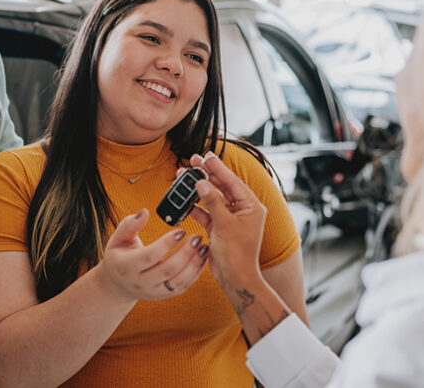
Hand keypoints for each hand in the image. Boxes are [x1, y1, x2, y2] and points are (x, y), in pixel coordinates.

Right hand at [97, 208, 208, 300]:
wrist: (117, 284)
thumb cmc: (118, 255)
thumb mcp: (118, 238)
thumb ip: (130, 224)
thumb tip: (145, 212)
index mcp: (125, 266)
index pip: (150, 255)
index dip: (167, 243)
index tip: (181, 231)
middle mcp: (139, 281)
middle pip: (167, 270)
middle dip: (185, 253)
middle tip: (196, 238)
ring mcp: (152, 291)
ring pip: (178, 281)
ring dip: (194, 264)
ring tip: (203, 248)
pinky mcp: (163, 295)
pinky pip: (182, 286)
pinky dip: (194, 273)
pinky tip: (200, 259)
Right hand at [188, 152, 265, 291]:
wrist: (235, 279)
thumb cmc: (237, 254)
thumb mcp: (224, 223)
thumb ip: (212, 201)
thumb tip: (201, 183)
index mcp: (251, 206)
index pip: (232, 181)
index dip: (218, 168)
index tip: (206, 156)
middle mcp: (242, 211)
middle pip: (221, 187)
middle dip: (206, 175)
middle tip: (193, 161)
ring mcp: (230, 219)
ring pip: (212, 198)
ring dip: (197, 190)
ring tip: (183, 177)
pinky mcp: (219, 228)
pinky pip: (206, 212)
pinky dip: (195, 207)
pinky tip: (184, 200)